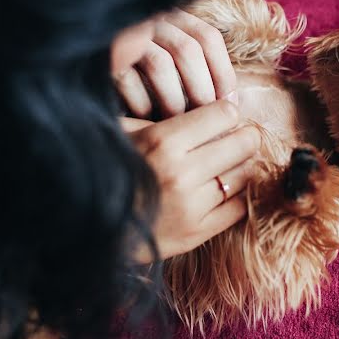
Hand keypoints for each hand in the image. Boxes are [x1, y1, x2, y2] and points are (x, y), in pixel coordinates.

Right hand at [114, 9, 236, 118]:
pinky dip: (141, 104)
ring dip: (173, 99)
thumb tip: (229, 102)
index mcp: (171, 15)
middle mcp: (149, 18)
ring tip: (177, 121)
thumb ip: (193, 67)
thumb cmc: (136, 69)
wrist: (80, 63)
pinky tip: (145, 118)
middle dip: (201, 90)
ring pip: (161, 64)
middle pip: (187, 50)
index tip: (229, 103)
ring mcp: (125, 34)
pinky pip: (129, 79)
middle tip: (207, 121)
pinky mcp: (104, 57)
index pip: (208, 37)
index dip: (222, 71)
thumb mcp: (167, 56)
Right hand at [123, 100, 260, 261]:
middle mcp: (182, 172)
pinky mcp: (198, 233)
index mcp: (163, 141)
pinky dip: (237, 195)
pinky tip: (223, 189)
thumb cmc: (108, 169)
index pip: (224, 114)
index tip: (222, 117)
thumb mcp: (124, 132)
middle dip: (244, 136)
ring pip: (245, 174)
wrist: (92, 228)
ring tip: (227, 164)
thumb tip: (203, 105)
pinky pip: (239, 207)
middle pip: (244, 143)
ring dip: (241, 166)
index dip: (226, 113)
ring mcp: (192, 206)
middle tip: (237, 138)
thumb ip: (161, 118)